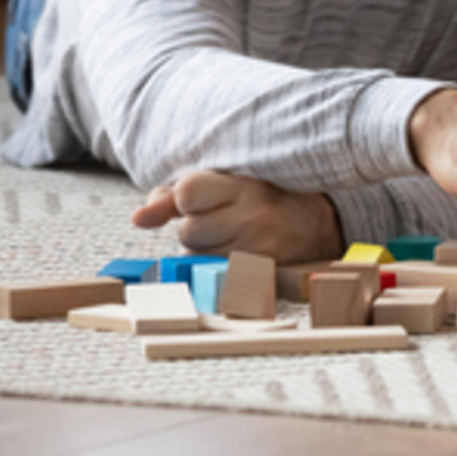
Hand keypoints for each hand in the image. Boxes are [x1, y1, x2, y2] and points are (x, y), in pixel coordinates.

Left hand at [131, 169, 342, 263]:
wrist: (318, 223)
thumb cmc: (263, 197)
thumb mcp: (227, 182)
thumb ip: (176, 195)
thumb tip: (138, 218)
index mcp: (244, 185)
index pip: (186, 193)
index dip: (185, 199)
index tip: (204, 199)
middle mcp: (253, 216)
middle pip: (188, 231)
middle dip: (195, 227)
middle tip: (223, 218)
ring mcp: (259, 248)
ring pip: (196, 257)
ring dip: (204, 249)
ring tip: (232, 235)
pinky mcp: (261, 274)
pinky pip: (213, 276)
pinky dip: (216, 267)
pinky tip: (237, 254)